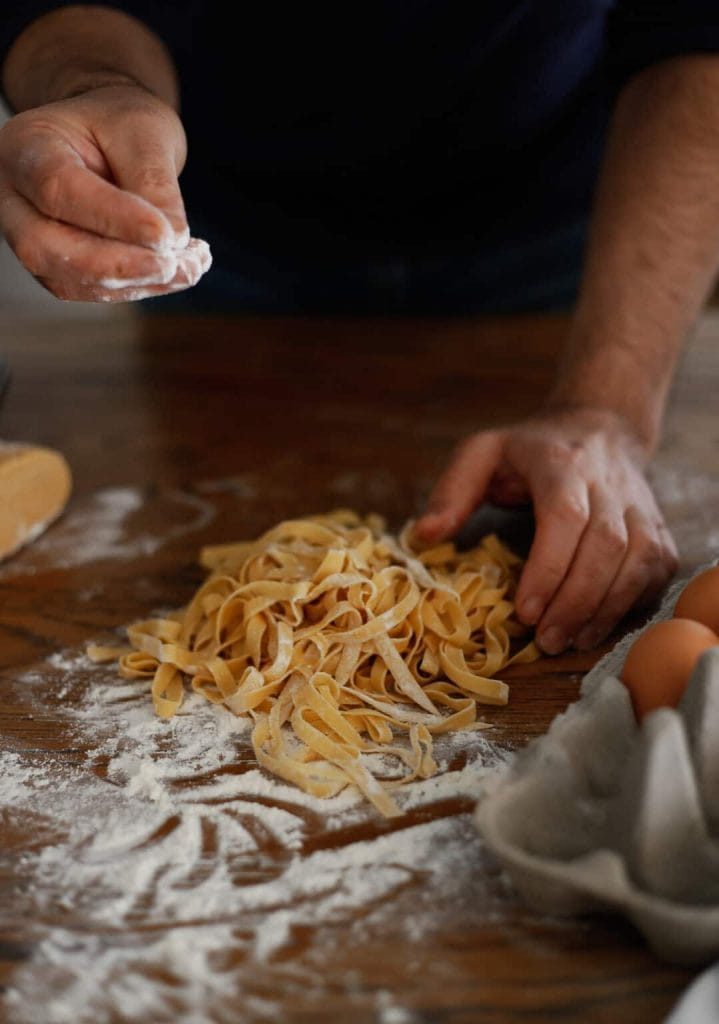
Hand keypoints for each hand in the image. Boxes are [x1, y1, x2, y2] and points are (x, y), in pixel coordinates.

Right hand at [0, 84, 210, 301]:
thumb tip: (173, 244)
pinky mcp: (57, 268)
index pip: (58, 189)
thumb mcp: (143, 131)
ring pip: (67, 279)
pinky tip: (177, 273)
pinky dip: (137, 287)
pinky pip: (90, 290)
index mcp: (25, 146)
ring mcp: (29, 236)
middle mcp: (15, 197)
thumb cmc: (119, 124)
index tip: (167, 236)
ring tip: (189, 269)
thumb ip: (153, 182)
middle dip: (115, 265)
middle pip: (45, 246)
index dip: (113, 218)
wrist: (107, 137)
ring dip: (133, 282)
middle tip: (175, 265)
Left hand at [414, 407, 677, 653]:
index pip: (565, 517)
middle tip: (546, 639)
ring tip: (571, 640)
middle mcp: (608, 483)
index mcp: (561, 464)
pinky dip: (634, 601)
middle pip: (606, 546)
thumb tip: (424, 535)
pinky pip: (658, 568)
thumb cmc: (531, 450)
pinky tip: (601, 625)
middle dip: (575, 600)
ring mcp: (640, 505)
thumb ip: (452, 491)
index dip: (549, 569)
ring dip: (607, 607)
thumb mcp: (482, 453)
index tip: (525, 611)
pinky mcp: (658, 526)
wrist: (599, 426)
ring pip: (639, 559)